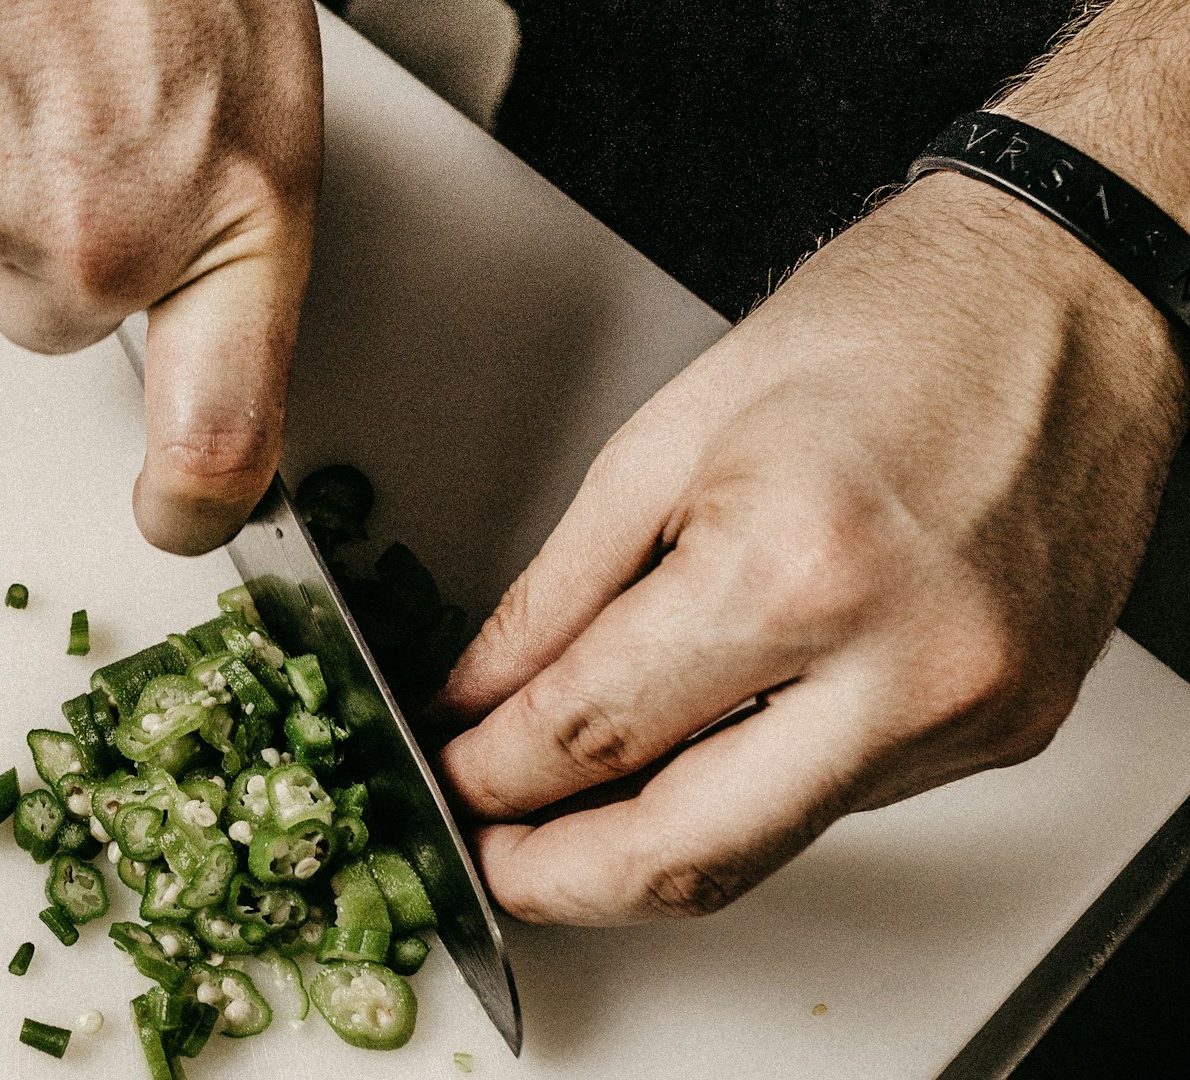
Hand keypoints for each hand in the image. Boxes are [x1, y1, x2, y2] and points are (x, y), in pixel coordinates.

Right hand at [0, 0, 322, 553]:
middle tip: (92, 118)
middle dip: (64, 238)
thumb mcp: (259, 95)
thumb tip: (180, 312)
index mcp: (232, 221)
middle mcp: (103, 241)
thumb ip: (219, 228)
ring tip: (37, 46)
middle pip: (52, 316)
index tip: (175, 516)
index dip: (196, 500)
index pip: (224, 432)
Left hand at [434, 173, 1187, 924]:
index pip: (595, 732)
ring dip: (649, 848)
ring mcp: (969, 711)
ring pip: (765, 848)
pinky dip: (747, 792)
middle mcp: (901, 664)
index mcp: (795, 566)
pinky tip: (698, 751)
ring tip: (568, 811)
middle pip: (686, 854)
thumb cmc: (886, 325)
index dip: (492, 774)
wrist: (1069, 294)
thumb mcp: (667, 436)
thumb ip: (556, 591)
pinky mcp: (1010, 729)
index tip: (451, 777)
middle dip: (559, 880)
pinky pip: (841, 801)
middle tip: (490, 855)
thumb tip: (480, 695)